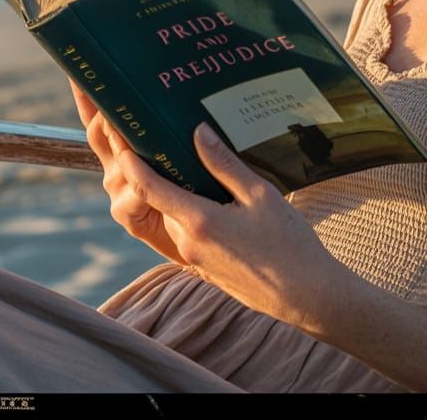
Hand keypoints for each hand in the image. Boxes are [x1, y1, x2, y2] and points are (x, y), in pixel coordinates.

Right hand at [69, 80, 183, 264]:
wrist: (203, 237)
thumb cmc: (199, 189)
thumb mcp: (185, 153)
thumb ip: (180, 126)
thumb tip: (187, 85)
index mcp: (125, 148)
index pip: (99, 116)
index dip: (86, 95)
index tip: (76, 70)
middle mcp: (117, 166)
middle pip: (102, 131)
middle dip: (106, 108)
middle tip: (109, 82)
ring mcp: (120, 190)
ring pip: (118, 157)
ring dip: (123, 140)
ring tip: (124, 118)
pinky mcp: (130, 215)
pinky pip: (133, 193)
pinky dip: (139, 183)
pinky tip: (142, 176)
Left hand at [113, 121, 344, 330]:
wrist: (303, 294)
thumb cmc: (287, 242)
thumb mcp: (260, 194)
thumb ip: (225, 164)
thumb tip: (198, 132)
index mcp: (199, 221)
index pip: (150, 188)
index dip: (132, 164)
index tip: (122, 141)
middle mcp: (188, 242)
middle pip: (161, 201)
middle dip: (158, 175)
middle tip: (165, 144)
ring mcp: (195, 258)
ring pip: (176, 217)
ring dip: (178, 195)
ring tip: (196, 167)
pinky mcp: (205, 268)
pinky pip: (190, 232)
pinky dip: (192, 213)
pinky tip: (216, 201)